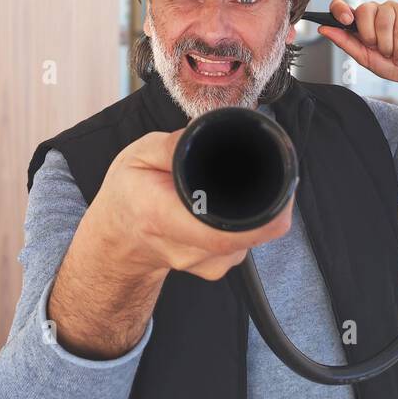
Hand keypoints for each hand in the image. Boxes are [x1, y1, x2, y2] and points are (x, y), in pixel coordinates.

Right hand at [85, 129, 292, 282]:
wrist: (118, 242)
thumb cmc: (127, 197)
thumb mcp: (138, 156)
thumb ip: (174, 144)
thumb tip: (208, 130)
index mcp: (163, 218)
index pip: (223, 231)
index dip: (264, 210)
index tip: (279, 180)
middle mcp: (188, 249)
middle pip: (251, 231)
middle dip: (268, 196)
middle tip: (258, 167)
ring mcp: (206, 264)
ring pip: (253, 235)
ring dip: (254, 207)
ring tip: (227, 189)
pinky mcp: (217, 267)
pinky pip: (246, 241)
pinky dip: (246, 220)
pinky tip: (225, 205)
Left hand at [317, 0, 397, 114]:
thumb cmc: (393, 65)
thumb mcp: (365, 58)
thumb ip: (345, 43)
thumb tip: (325, 29)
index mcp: (360, 23)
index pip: (342, 7)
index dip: (340, 9)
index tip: (345, 21)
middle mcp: (375, 13)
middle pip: (363, 11)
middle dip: (371, 37)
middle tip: (380, 50)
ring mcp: (392, 10)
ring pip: (382, 19)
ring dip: (389, 44)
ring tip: (394, 54)